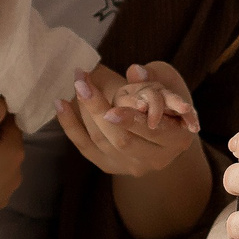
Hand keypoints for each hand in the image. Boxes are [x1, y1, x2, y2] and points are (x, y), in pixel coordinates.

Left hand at [57, 63, 200, 178]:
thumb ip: (154, 78)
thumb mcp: (171, 84)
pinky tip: (61, 104)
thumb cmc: (168, 100)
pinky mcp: (110, 166)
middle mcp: (156, 160)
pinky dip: (70, 126)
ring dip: (84, 112)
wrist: (163, 130)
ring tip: (77, 85)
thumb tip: (135, 71)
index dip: (130, 119)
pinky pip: (86, 148)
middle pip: (122, 140)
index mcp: (177, 140)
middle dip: (98, 110)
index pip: (151, 131)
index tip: (111, 105)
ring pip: (102, 142)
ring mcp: (131, 167)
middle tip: (82, 82)